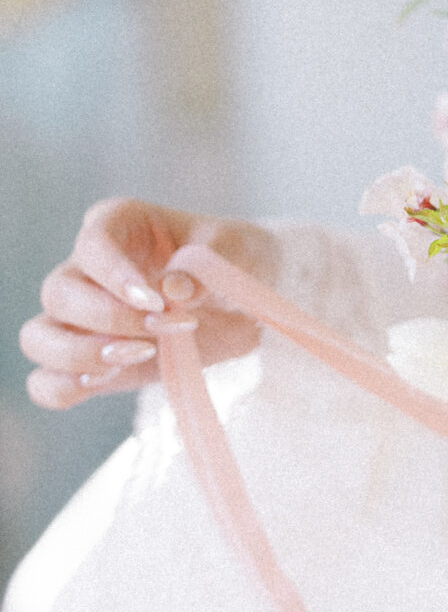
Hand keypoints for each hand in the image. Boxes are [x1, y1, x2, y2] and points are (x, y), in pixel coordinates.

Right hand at [20, 198, 272, 410]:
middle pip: (58, 292)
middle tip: (164, 329)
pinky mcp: (85, 360)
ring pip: (38, 337)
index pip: (93, 242)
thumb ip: (208, 267)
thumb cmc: (236, 261)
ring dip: (80, 355)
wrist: (245, 305)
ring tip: (138, 355)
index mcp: (120, 224)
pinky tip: (109, 379)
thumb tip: (173, 291)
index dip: (115, 274)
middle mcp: (88, 268)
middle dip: (109, 318)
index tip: (155, 301)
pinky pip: (45, 381)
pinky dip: (65, 387)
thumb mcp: (239, 251)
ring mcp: (80, 317)